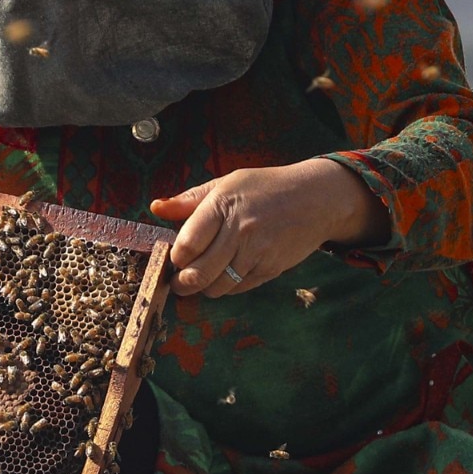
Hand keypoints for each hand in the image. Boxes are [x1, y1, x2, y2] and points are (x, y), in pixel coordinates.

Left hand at [149, 159, 388, 297]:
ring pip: (218, 287)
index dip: (174, 258)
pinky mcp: (270, 269)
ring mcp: (257, 253)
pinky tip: (224, 276)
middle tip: (178, 282)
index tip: (171, 259)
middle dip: (182, 283)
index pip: (187, 244)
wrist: (316, 199)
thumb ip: (189, 200)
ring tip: (199, 280)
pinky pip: (239, 288)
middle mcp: (240, 231)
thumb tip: (156, 207)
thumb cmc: (266, 188)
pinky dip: (226, 288)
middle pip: (199, 273)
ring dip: (203, 288)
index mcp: (222, 206)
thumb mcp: (226, 184)